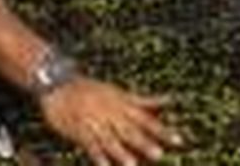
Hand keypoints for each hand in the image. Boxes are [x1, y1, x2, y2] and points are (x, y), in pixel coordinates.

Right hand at [40, 77, 180, 165]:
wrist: (59, 82)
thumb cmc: (92, 88)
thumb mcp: (120, 92)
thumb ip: (144, 100)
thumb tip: (169, 100)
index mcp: (123, 104)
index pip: (146, 118)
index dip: (163, 129)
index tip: (180, 140)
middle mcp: (111, 113)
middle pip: (130, 130)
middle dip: (144, 142)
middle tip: (159, 154)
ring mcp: (95, 122)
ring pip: (110, 139)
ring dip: (121, 152)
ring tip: (133, 165)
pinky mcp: (79, 130)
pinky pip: (90, 145)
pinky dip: (98, 156)